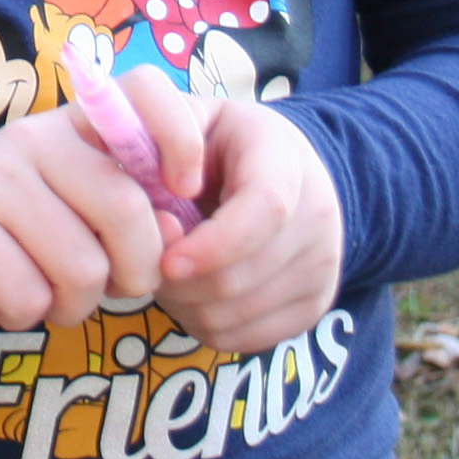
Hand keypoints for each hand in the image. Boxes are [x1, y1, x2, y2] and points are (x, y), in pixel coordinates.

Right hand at [0, 82, 196, 350]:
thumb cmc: (16, 245)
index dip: (181, 139)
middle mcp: (30, 139)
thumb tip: (177, 228)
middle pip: (126, 209)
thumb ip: (133, 212)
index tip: (185, 193)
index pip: (142, 89)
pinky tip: (2, 298)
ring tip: (44, 291)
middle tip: (108, 286)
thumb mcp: (81, 217)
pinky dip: (27, 315)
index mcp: (69, 126)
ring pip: (83, 268)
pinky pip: (32, 297)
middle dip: (134, 272)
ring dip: (75, 304)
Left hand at [153, 97, 342, 353]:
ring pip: (234, 314)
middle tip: (147, 261)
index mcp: (285, 162)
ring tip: (169, 271)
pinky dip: (205, 324)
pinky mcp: (314, 307)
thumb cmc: (223, 146)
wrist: (288, 171)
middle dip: (178, 280)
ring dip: (185, 304)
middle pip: (239, 276)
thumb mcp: (196, 120)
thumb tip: (137, 197)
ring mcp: (322, 267)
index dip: (212, 244)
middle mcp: (318, 218)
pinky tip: (195, 291)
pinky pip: (243, 338)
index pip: (265, 210)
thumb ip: (163, 143)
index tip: (166, 260)